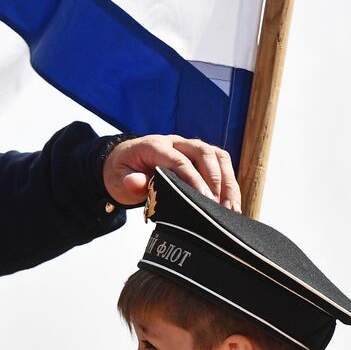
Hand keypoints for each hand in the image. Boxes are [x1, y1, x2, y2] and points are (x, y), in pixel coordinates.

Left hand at [103, 135, 241, 211]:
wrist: (125, 161)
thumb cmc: (124, 171)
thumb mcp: (118, 179)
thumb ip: (129, 182)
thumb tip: (136, 183)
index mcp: (154, 146)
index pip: (179, 160)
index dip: (194, 179)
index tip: (204, 199)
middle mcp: (175, 142)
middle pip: (203, 153)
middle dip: (215, 180)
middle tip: (219, 207)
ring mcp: (189, 146)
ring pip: (216, 155)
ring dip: (226, 181)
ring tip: (230, 207)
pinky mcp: (199, 155)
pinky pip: (220, 161)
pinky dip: (229, 180)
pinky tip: (232, 202)